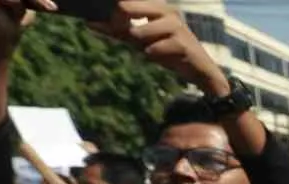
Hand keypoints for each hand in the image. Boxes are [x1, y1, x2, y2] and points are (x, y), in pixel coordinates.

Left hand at [101, 0, 230, 95]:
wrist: (200, 71)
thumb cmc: (169, 51)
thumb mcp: (140, 40)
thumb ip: (116, 31)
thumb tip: (88, 23)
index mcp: (155, 6)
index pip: (124, 2)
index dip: (113, 17)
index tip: (116, 30)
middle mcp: (166, 10)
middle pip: (125, 6)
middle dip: (119, 26)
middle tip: (129, 38)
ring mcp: (176, 25)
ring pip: (139, 31)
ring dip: (140, 45)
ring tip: (149, 50)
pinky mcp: (183, 43)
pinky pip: (154, 49)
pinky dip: (152, 55)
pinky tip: (160, 58)